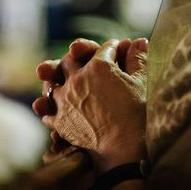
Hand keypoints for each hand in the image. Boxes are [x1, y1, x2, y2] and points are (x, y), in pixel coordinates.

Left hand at [43, 39, 147, 172]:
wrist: (124, 148)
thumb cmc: (136, 115)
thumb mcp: (141, 83)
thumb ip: (137, 60)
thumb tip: (139, 41)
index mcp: (99, 66)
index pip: (104, 49)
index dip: (113, 48)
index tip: (117, 49)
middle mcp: (78, 78)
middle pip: (70, 59)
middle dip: (78, 56)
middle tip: (83, 58)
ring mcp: (65, 99)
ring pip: (53, 83)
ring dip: (57, 81)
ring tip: (62, 83)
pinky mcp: (59, 120)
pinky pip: (48, 110)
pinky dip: (50, 108)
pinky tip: (57, 109)